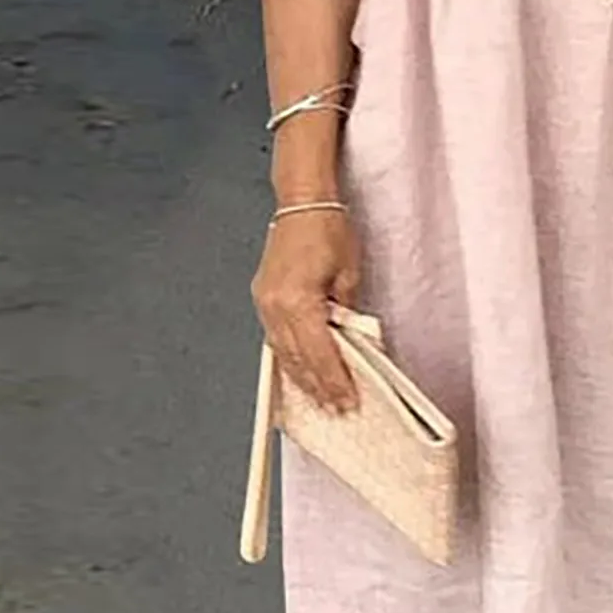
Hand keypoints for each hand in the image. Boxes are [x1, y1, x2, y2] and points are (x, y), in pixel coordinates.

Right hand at [251, 209, 363, 415]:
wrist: (302, 203)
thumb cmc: (329, 230)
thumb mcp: (350, 274)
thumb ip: (347, 313)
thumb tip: (350, 343)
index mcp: (298, 301)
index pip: (320, 353)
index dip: (335, 381)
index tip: (348, 401)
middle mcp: (274, 306)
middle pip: (298, 359)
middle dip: (318, 387)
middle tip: (336, 410)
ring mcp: (264, 303)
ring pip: (282, 353)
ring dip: (301, 379)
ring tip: (319, 400)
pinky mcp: (263, 298)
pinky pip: (275, 338)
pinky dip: (288, 359)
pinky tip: (298, 374)